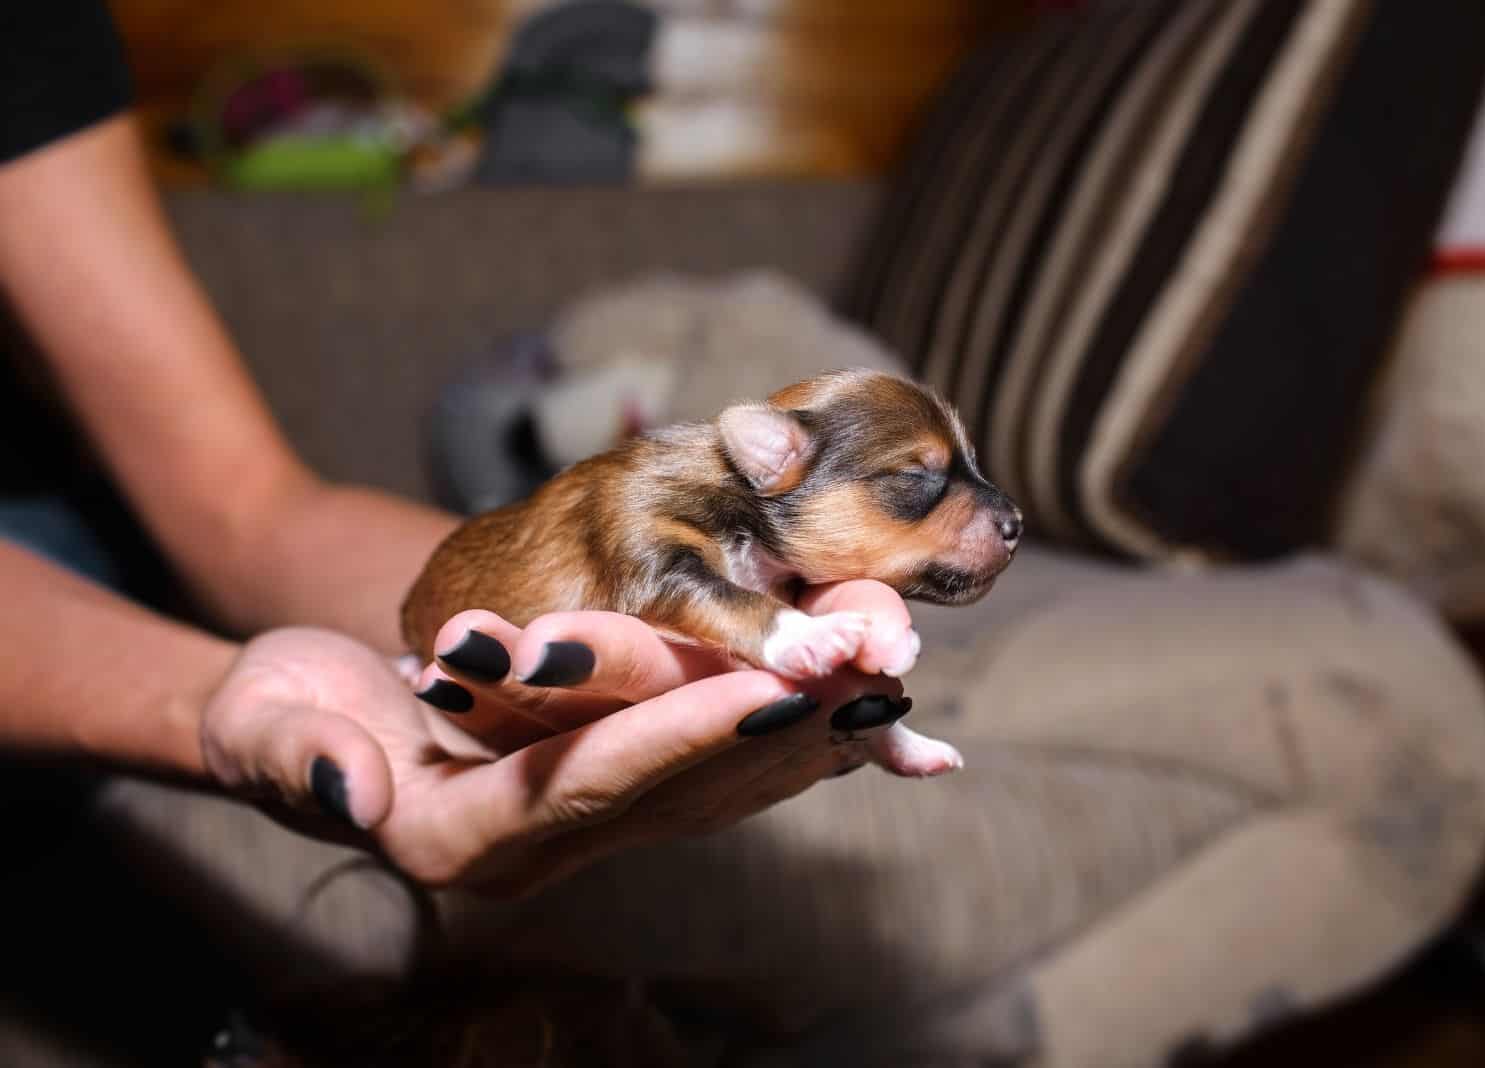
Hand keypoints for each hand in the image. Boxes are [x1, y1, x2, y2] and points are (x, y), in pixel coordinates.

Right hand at [199, 581, 938, 895]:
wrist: (302, 715)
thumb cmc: (279, 716)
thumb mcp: (266, 727)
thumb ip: (300, 757)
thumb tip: (353, 785)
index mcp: (469, 837)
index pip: (594, 784)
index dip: (682, 736)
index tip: (772, 691)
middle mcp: (543, 845)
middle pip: (682, 787)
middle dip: (782, 730)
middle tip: (873, 674)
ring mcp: (581, 821)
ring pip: (715, 780)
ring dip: (805, 730)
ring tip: (890, 675)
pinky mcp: (606, 786)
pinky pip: (711, 765)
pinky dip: (782, 733)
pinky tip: (854, 705)